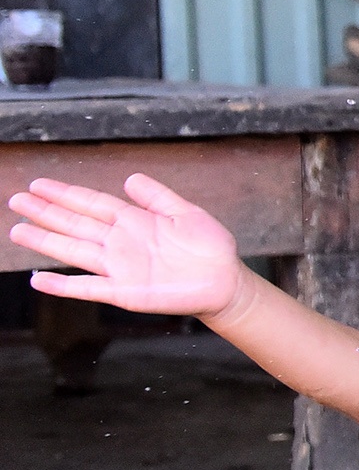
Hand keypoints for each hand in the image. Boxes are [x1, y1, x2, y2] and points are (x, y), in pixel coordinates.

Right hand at [7, 175, 244, 317]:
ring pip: (75, 251)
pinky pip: (88, 288)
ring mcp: (120, 267)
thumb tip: (130, 178)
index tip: (39, 185)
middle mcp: (120, 242)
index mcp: (133, 221)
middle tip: (16, 201)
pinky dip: (64, 286)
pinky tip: (39, 280)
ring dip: (46, 242)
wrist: (226, 281)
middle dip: (46, 213)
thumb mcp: (186, 213)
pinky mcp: (125, 292)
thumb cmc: (210, 248)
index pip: (91, 203)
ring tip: (18, 231)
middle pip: (75, 224)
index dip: (65, 194)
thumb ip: (157, 196)